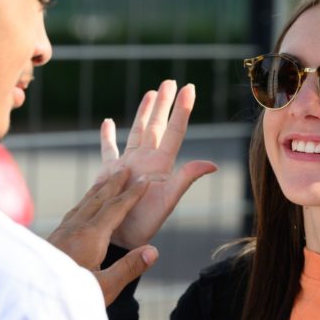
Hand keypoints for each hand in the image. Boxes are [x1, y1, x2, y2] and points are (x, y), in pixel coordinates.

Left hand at [47, 169, 158, 305]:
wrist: (29, 301)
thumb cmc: (68, 298)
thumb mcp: (103, 288)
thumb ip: (128, 268)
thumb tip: (153, 251)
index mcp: (90, 237)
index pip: (115, 209)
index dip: (132, 194)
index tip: (145, 181)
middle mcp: (74, 229)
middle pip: (97, 200)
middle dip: (113, 184)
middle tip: (126, 168)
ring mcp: (60, 234)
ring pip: (82, 205)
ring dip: (97, 191)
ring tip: (106, 181)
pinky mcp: (52, 241)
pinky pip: (72, 214)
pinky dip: (83, 203)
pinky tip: (81, 209)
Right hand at [99, 80, 217, 248]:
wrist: (120, 238)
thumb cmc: (145, 222)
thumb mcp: (168, 200)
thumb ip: (186, 179)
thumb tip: (212, 164)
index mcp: (162, 164)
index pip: (175, 131)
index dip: (183, 110)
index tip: (190, 87)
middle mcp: (147, 160)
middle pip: (156, 125)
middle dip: (163, 104)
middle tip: (169, 81)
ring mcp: (129, 164)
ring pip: (136, 131)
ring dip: (142, 112)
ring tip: (149, 93)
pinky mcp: (110, 172)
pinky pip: (109, 150)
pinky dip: (107, 136)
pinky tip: (107, 122)